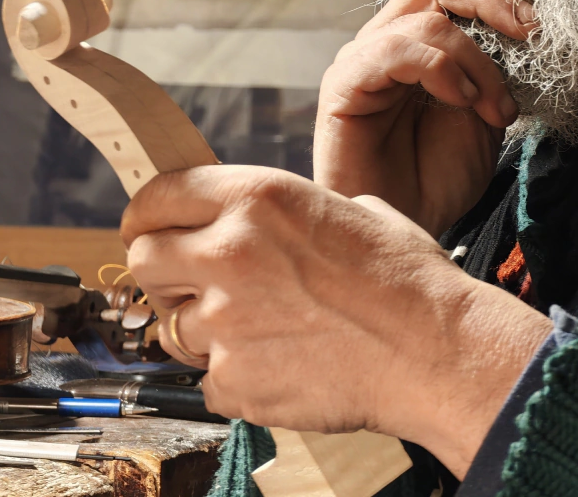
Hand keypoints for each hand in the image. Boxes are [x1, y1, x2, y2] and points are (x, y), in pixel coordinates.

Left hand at [121, 165, 551, 477]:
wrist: (434, 351)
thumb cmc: (408, 281)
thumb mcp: (353, 209)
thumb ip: (291, 214)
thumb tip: (272, 225)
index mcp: (258, 197)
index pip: (157, 197)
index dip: (148, 216)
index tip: (149, 229)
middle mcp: (230, 251)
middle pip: (143, 258)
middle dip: (166, 274)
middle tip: (200, 287)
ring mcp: (225, 319)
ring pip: (172, 326)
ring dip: (206, 332)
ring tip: (263, 333)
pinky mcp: (233, 378)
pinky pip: (207, 380)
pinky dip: (235, 379)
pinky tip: (280, 367)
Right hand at [313, 0, 534, 234]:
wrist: (405, 234)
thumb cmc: (441, 176)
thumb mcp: (487, 108)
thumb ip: (497, 61)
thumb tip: (532, 18)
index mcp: (417, 33)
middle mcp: (386, 35)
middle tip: (532, 26)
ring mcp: (362, 57)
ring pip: (423, 11)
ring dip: (478, 55)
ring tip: (498, 107)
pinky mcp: (345, 85)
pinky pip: (397, 48)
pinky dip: (445, 69)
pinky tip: (467, 104)